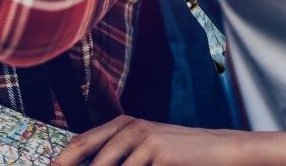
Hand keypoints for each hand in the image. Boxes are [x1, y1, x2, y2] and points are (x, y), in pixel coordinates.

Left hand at [53, 116, 285, 165]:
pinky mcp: (157, 153)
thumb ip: (122, 154)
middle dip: (68, 164)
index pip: (82, 141)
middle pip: (86, 150)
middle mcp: (128, 127)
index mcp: (122, 123)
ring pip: (107, 164)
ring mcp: (142, 138)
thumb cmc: (183, 153)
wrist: (222, 149)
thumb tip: (94, 162)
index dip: (63, 158)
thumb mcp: (149, 147)